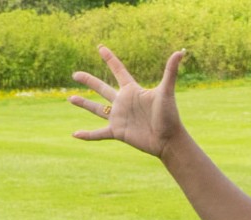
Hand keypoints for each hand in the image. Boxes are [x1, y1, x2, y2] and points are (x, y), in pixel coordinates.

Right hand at [68, 46, 188, 158]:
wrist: (168, 140)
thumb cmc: (169, 115)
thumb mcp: (166, 92)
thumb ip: (170, 72)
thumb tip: (180, 52)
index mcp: (132, 90)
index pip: (118, 70)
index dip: (110, 59)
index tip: (100, 47)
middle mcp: (123, 102)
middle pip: (102, 88)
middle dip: (88, 80)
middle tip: (75, 74)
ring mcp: (119, 117)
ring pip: (97, 109)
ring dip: (84, 104)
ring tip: (70, 98)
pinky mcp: (117, 132)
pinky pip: (99, 133)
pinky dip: (87, 135)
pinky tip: (74, 134)